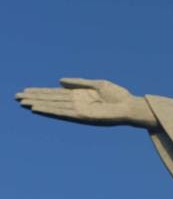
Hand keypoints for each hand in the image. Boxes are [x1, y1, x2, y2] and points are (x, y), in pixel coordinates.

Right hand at [15, 78, 158, 128]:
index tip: (25, 90)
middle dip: (34, 98)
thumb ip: (79, 83)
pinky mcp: (82, 116)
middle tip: (16, 96)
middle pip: (51, 100)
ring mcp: (78, 111)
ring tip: (22, 102)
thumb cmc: (119, 96)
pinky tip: (38, 108)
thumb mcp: (97, 85)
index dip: (40, 92)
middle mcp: (77, 104)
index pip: (55, 94)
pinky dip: (50, 110)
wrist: (131, 106)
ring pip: (54, 107)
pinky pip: (63, 113)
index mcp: (79, 96)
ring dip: (38, 104)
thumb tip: (59, 81)